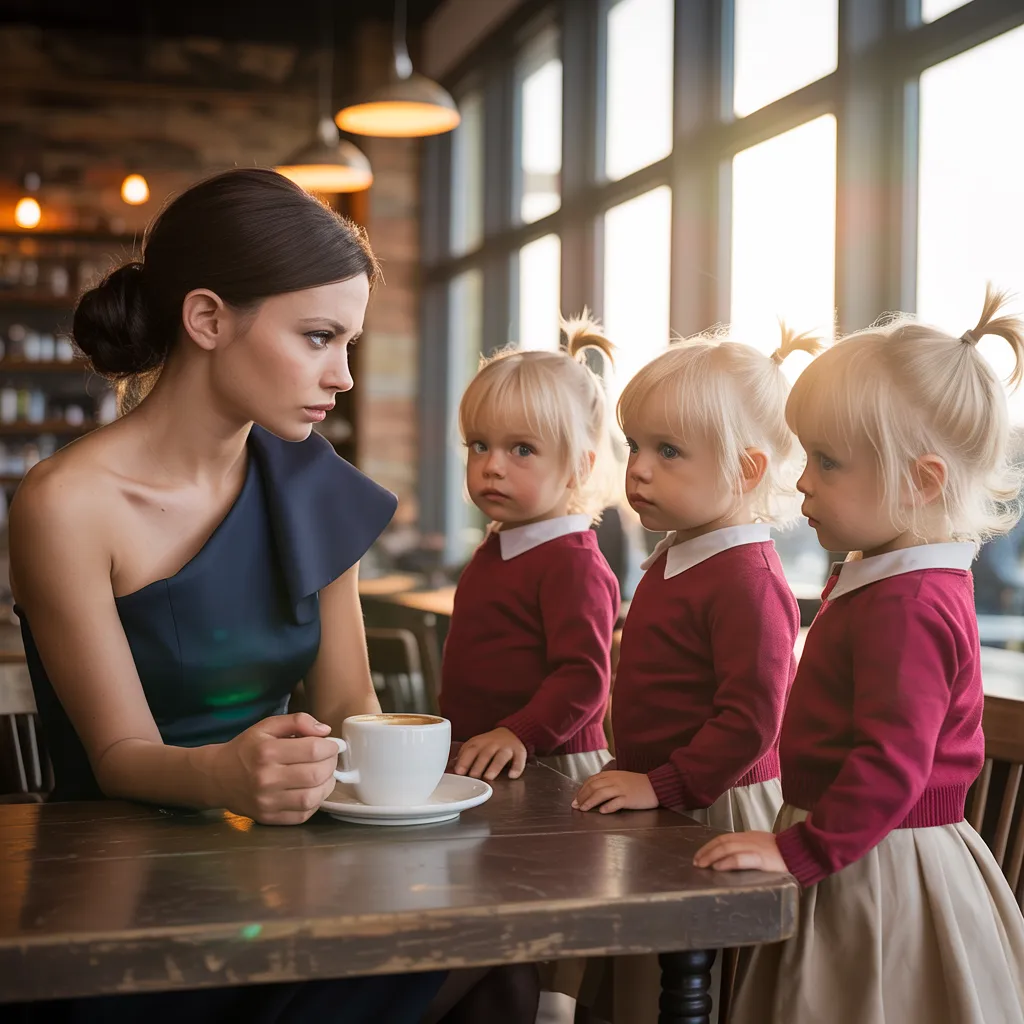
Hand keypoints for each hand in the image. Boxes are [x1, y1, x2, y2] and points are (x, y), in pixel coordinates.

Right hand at [211, 712, 341, 824]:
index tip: (331, 745)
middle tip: (330, 759)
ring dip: (327, 785)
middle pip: (316, 774)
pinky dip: (315, 802)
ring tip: (324, 775)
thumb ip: (297, 721)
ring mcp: (267, 802)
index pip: (313, 750)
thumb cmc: (246, 749)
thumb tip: (325, 731)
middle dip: (331, 764)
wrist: (217, 777)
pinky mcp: (269, 818)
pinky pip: (303, 814)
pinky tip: (313, 790)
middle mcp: (266, 779)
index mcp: (267, 752)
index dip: (330, 747)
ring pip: (312, 797)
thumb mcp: (267, 725)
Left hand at [453, 727, 527, 779]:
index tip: (459, 771)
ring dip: (495, 767)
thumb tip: (449, 770)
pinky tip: (512, 775)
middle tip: (473, 776)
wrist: (511, 732)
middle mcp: (493, 744)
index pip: (471, 750)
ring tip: (489, 777)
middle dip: (479, 765)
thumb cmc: (488, 744)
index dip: (464, 760)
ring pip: (501, 756)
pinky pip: (519, 760)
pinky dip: (517, 768)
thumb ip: (463, 757)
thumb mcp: (474, 746)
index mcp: (479, 743)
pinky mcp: (519, 752)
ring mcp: (506, 748)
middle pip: (485, 754)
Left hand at [572, 770, 657, 812]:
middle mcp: (615, 780)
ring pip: (602, 793)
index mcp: (611, 775)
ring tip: (584, 809)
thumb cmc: (637, 784)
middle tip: (576, 806)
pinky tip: (602, 811)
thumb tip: (592, 792)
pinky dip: (608, 807)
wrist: (655, 786)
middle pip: (594, 786)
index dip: (582, 790)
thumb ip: (607, 782)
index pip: (592, 780)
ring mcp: (622, 789)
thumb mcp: (620, 778)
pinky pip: (617, 802)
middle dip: (583, 796)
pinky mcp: (629, 798)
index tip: (576, 799)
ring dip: (590, 802)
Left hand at [693, 831, 786, 872]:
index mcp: (748, 837)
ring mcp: (755, 848)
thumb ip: (748, 850)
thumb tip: (730, 860)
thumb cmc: (782, 855)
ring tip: (702, 865)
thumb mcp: (762, 848)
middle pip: (722, 842)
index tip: (699, 855)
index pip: (724, 838)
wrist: (801, 854)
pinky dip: (727, 862)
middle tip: (696, 862)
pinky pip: (740, 858)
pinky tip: (718, 867)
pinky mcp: (761, 859)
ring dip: (711, 856)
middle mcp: (749, 840)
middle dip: (706, 851)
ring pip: (727, 848)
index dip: (710, 846)